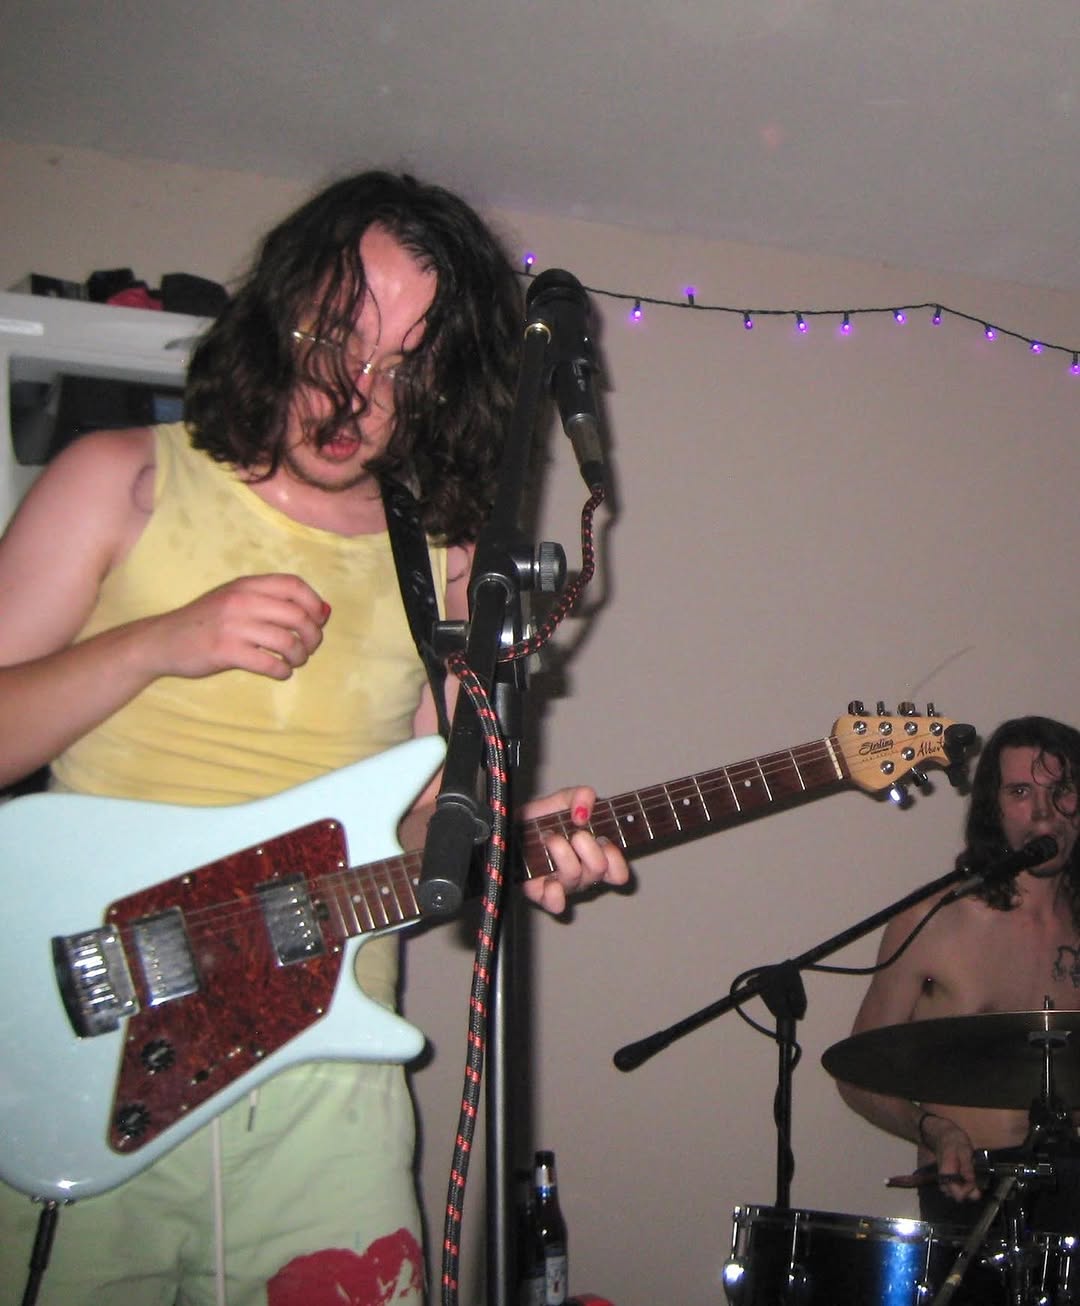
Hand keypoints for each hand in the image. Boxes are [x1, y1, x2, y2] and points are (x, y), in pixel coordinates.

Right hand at [140, 574, 329, 680]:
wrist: (162, 640)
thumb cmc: (206, 621)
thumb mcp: (235, 599)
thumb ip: (272, 601)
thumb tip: (323, 612)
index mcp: (246, 585)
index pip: (293, 584)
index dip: (313, 602)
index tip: (318, 619)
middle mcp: (241, 601)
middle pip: (297, 615)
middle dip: (313, 635)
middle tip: (309, 647)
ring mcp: (233, 626)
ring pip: (286, 641)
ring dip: (299, 655)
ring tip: (295, 661)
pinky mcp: (225, 651)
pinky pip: (268, 663)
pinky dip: (282, 671)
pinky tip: (280, 672)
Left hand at [520, 786, 629, 914]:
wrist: (512, 827)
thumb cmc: (543, 818)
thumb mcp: (564, 799)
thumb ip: (581, 796)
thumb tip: (583, 812)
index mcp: (595, 855)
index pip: (618, 872)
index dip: (615, 858)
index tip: (604, 840)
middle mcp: (582, 874)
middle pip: (598, 870)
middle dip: (588, 847)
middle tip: (575, 834)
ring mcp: (563, 886)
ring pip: (575, 878)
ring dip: (563, 854)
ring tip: (550, 839)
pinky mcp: (542, 894)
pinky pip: (555, 904)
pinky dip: (554, 893)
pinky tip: (549, 879)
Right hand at [922, 1113, 980, 1201]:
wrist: (942, 1134)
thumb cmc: (953, 1140)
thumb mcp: (964, 1150)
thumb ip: (967, 1166)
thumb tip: (971, 1181)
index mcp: (947, 1175)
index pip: (958, 1195)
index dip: (969, 1191)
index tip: (975, 1181)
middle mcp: (944, 1181)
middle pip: (959, 1197)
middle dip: (970, 1191)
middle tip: (976, 1178)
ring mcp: (946, 1181)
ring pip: (958, 1194)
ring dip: (968, 1188)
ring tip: (973, 1176)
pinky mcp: (949, 1179)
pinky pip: (957, 1189)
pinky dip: (965, 1185)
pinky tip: (969, 1176)